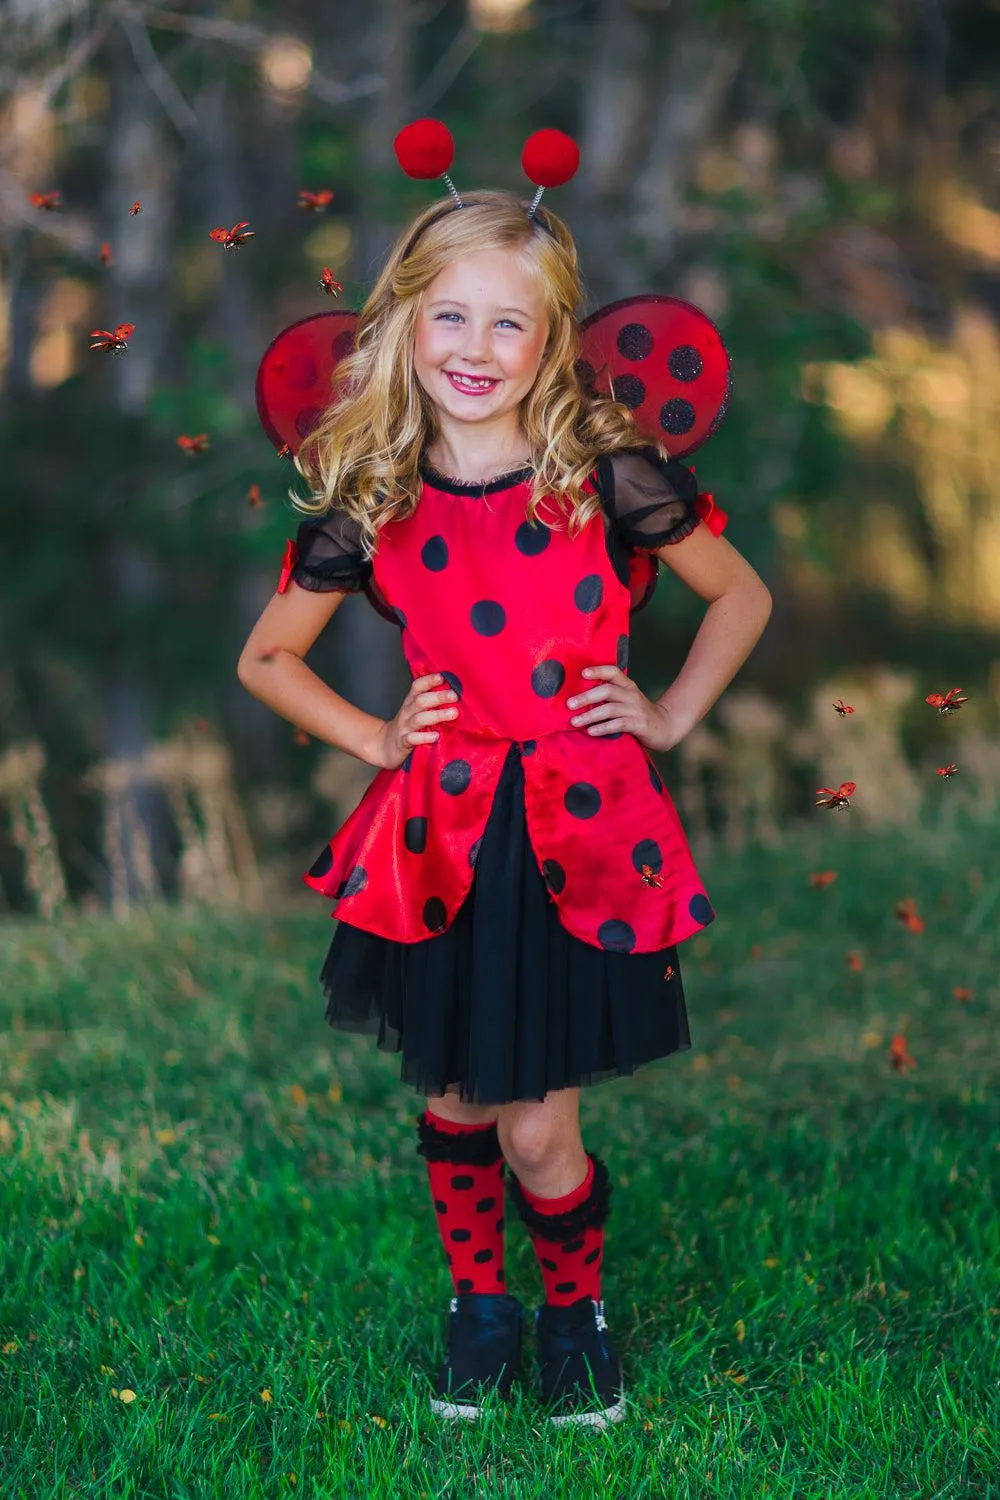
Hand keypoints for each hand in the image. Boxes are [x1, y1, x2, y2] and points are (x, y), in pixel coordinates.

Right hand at [371, 672, 458, 769]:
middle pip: (420, 701)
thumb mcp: (416, 711)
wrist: (386, 745)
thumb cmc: (408, 726)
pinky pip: (412, 738)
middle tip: (454, 696)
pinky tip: (436, 736)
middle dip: (438, 697)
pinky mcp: (403, 742)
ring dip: (437, 715)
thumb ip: (431, 703)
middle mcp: (407, 712)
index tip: (443, 677)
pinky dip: (424, 737)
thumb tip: (456, 695)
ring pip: (419, 719)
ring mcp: (404, 727)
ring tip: (453, 713)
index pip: (417, 687)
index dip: (428, 680)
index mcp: (410, 702)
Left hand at [566, 664, 691, 752]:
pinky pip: (618, 724)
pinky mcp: (639, 724)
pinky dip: (603, 728)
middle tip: (569, 704)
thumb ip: (610, 696)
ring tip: (575, 721)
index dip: (598, 670)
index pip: (613, 672)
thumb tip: (579, 697)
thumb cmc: (639, 713)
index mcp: (628, 685)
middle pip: (607, 690)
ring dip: (590, 715)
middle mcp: (631, 694)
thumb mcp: (627, 699)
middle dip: (586, 697)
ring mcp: (636, 709)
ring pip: (610, 709)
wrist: (666, 727)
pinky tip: (591, 731)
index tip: (582, 673)